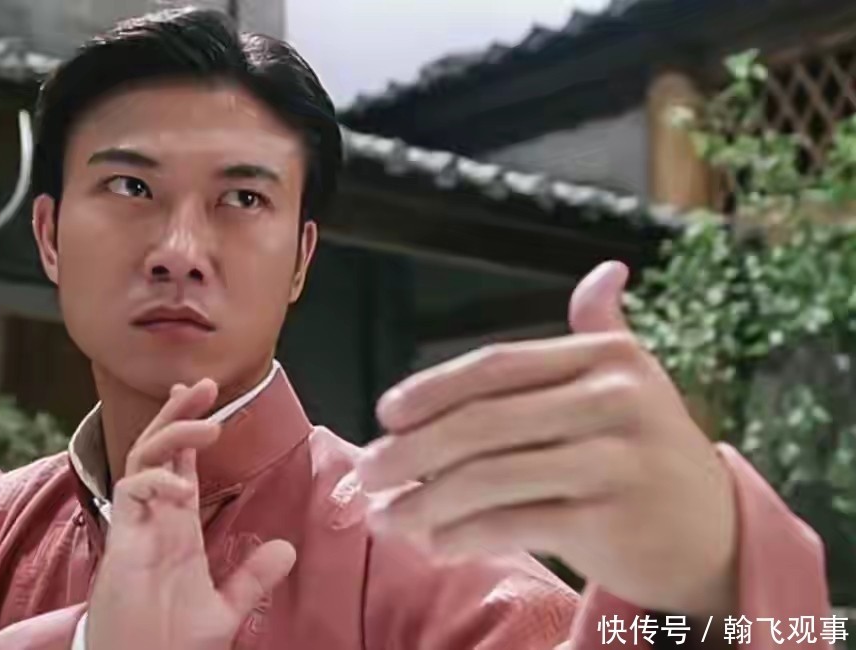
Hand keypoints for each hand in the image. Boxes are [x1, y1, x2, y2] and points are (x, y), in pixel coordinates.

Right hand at [86, 379, 296, 649]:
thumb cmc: (172, 642)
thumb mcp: (225, 607)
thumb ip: (251, 577)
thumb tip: (286, 549)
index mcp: (177, 527)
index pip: (180, 463)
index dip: (190, 430)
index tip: (207, 399)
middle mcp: (155, 517)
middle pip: (159, 448)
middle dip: (179, 413)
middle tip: (203, 385)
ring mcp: (138, 525)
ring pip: (144, 457)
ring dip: (173, 433)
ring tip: (207, 423)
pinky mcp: (123, 540)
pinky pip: (132, 491)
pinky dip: (156, 479)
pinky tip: (180, 484)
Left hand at [357, 261, 736, 616]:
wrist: (716, 533)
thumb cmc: (651, 451)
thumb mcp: (633, 382)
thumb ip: (602, 329)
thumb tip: (604, 271)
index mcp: (606, 358)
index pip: (495, 366)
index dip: (431, 389)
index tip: (385, 414)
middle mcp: (614, 400)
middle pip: (481, 422)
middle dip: (410, 453)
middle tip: (367, 474)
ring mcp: (615, 461)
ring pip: (489, 478)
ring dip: (423, 504)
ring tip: (385, 518)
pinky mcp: (611, 520)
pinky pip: (513, 525)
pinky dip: (463, 536)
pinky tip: (433, 544)